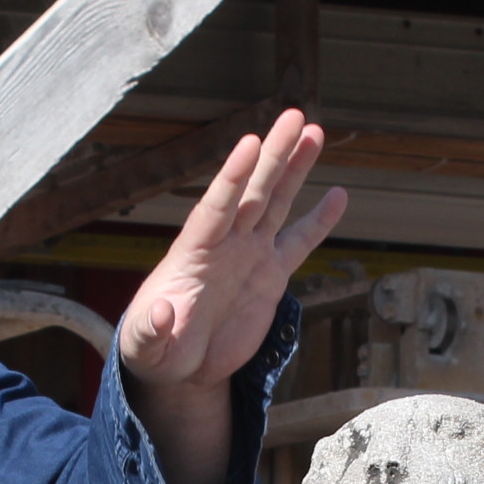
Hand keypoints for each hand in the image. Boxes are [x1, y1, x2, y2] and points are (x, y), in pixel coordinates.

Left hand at [117, 110, 346, 483]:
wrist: (181, 368)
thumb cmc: (155, 351)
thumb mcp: (145, 346)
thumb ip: (150, 330)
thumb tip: (159, 312)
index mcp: (193, 253)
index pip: (216, 207)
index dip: (232, 177)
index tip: (249, 142)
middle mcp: (224, 245)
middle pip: (253, 191)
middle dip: (273, 153)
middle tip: (294, 115)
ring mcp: (249, 256)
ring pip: (277, 203)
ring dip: (294, 167)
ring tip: (314, 131)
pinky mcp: (270, 276)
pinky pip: (299, 243)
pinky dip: (319, 221)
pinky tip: (338, 195)